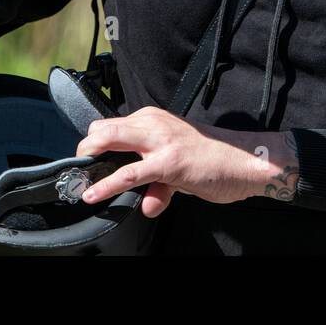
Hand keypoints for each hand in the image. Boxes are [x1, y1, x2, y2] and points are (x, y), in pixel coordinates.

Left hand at [74, 108, 291, 216]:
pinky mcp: (169, 162)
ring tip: (81, 182)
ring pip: (109, 141)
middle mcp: (153, 123)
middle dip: (85, 150)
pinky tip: (94, 194)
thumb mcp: (177, 169)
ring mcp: (160, 141)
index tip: (86, 162)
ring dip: (90, 161)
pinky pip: (129, 173)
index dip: (94, 144)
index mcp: (153, 119)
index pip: (111, 125)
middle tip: (80, 170)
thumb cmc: (213, 161)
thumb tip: (149, 205)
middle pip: (102, 128)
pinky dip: (108, 185)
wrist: (245, 162)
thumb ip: (158, 184)